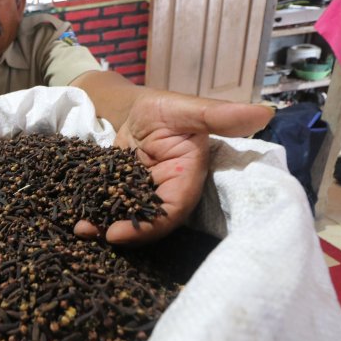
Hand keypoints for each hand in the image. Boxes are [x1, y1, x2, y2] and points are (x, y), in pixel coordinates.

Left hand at [74, 90, 274, 243]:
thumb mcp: (188, 108)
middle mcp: (167, 192)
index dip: (149, 226)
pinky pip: (110, 205)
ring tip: (80, 229)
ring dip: (104, 225)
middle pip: (148, 221)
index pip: (172, 210)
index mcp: (187, 177)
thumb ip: (219, 115)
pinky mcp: (122, 191)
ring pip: (127, 217)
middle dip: (122, 232)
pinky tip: (76, 217)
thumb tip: (264, 113)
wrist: (137, 107)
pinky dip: (94, 211)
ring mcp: (143, 194)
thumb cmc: (167, 106)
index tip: (118, 233)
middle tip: (93, 234)